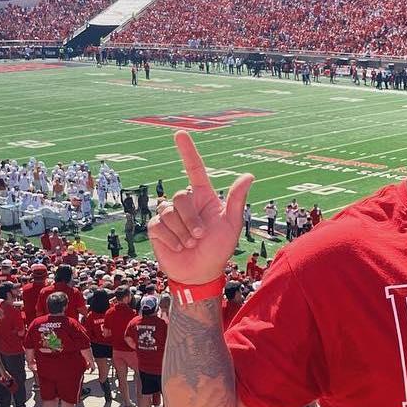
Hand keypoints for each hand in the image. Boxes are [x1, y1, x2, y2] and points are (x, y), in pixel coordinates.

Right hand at [147, 131, 253, 285]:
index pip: (194, 169)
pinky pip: (159, 226)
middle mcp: (186, 204)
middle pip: (180, 197)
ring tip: (191, 244)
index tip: (180, 133)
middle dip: (191, 220)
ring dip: (183, 232)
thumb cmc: (218, 249)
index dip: (187, 151)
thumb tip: (249, 175)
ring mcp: (169, 215)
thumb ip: (236, 200)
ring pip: (169, 212)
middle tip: (200, 236)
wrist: (200, 273)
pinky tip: (178, 247)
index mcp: (204, 198)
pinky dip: (171, 239)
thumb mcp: (231, 224)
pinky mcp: (157, 229)